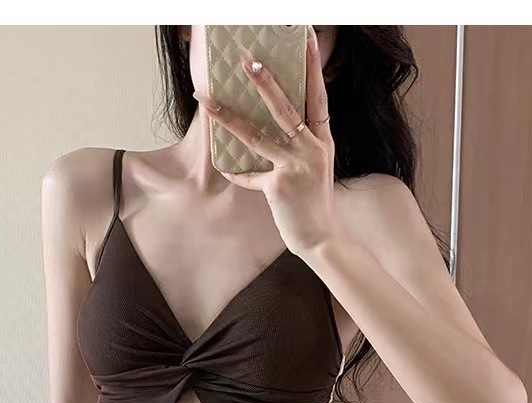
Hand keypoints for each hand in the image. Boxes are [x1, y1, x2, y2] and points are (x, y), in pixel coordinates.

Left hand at [195, 25, 336, 256]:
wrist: (321, 238)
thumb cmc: (314, 203)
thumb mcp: (315, 169)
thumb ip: (299, 146)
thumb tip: (272, 127)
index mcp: (322, 141)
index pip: (317, 95)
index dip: (312, 65)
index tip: (307, 36)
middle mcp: (311, 150)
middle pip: (285, 108)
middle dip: (264, 83)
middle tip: (247, 61)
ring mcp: (295, 167)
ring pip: (257, 136)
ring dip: (229, 118)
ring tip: (209, 102)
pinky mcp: (278, 186)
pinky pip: (249, 176)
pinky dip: (236, 173)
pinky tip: (224, 167)